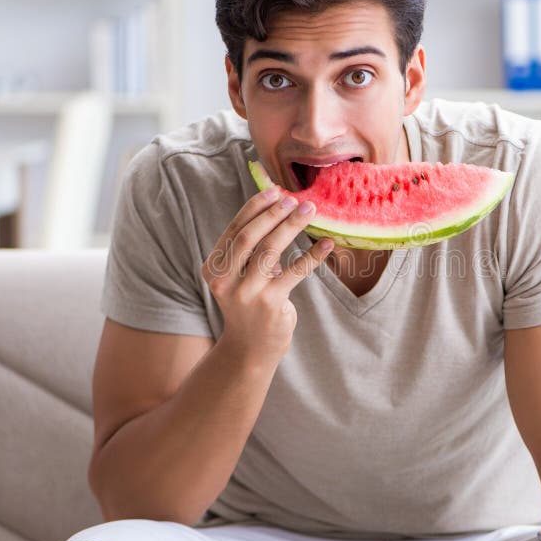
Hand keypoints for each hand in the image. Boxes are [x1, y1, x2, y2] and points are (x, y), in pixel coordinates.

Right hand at [202, 187, 332, 363]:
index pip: (234, 229)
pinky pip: (295, 272)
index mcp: (214, 267)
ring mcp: (246, 293)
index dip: (255, 208)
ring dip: (292, 226)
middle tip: (295, 199)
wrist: (251, 348)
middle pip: (249, 237)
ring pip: (270, 251)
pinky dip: (312, 255)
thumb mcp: (240, 276)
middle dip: (273, 214)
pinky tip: (326, 244)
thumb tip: (278, 207)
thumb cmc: (250, 303)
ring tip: (310, 211)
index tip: (275, 191)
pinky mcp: (270, 303)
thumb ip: (250, 249)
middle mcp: (225, 280)